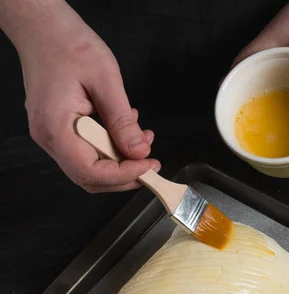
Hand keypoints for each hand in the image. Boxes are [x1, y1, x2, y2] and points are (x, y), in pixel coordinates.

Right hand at [13, 2, 159, 192]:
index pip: (89, 171)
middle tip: (151, 162)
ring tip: (143, 141)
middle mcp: (49, 137)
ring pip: (89, 166)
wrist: (44, 28)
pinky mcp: (59, 129)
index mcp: (56, 126)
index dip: (122, 176)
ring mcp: (51, 134)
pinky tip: (127, 130)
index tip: (148, 165)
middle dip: (124, 175)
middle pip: (88, 176)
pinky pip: (86, 150)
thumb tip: (139, 152)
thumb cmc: (69, 45)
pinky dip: (111, 148)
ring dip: (120, 161)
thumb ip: (122, 121)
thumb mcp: (105, 80)